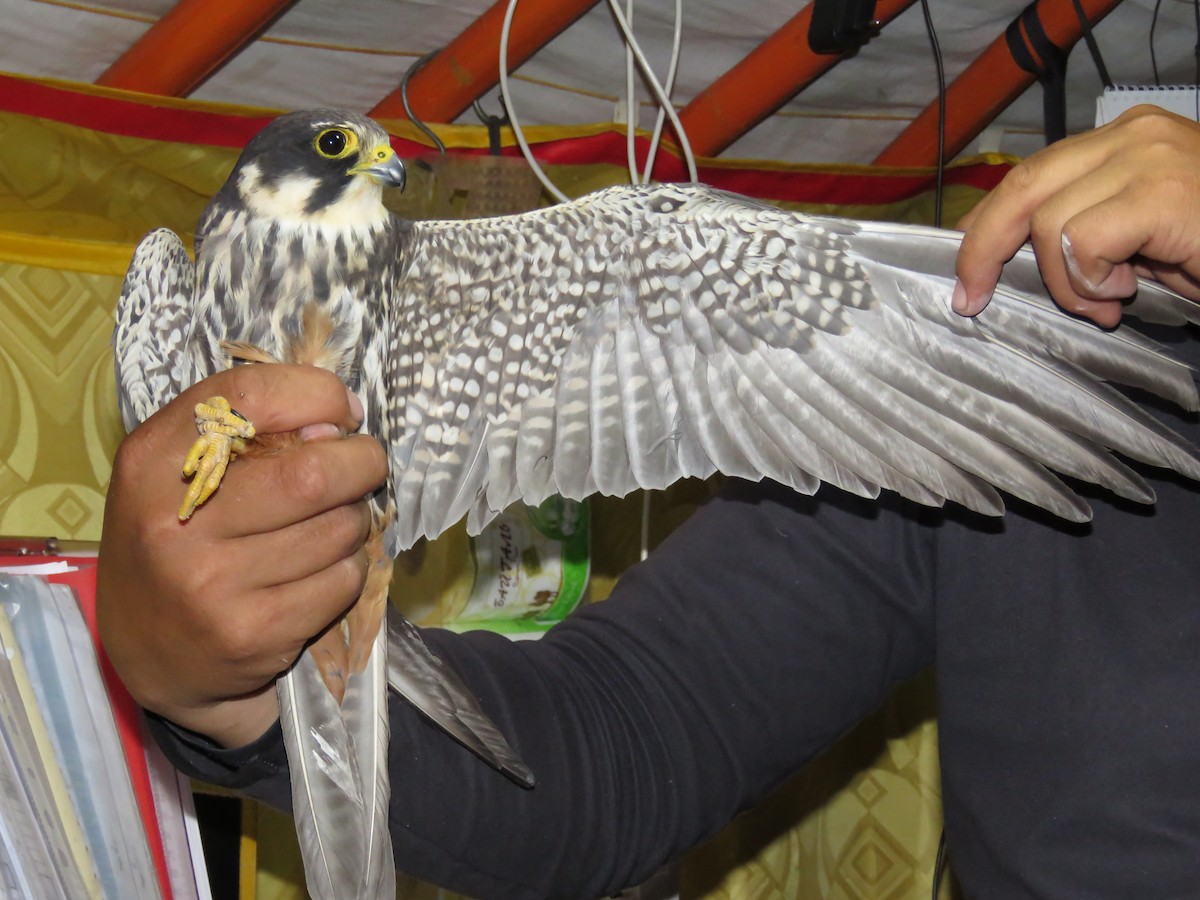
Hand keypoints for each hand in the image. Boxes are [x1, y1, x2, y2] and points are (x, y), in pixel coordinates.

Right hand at [97, 365, 387, 747]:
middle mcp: (174, 520)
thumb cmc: (179, 536)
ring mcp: (211, 583)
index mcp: (154, 459)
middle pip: (312, 473)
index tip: (342, 412)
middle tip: (363, 466)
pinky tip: (319, 572)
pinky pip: (341, 582)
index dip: (316, 394)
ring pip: (339, 529)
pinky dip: (348, 570)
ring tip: (330, 525)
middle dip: (362, 463)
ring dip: (354, 521)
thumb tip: (340, 421)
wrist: (143, 650)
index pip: (250, 396)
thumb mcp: (183, 467)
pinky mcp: (251, 633)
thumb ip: (251, 427)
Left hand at [954, 104, 1199, 326]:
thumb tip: (1010, 259)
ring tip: (1107, 300)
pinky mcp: (1162, 190)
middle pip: (1022, 185)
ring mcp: (1149, 156)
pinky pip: (1083, 239)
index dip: (986, 223)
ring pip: (1049, 222)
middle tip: (972, 297)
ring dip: (1064, 280)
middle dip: (983, 247)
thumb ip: (1084, 236)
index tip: (966, 272)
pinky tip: (1125, 293)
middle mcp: (1132, 135)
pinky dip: (1088, 280)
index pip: (1031, 174)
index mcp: (1123, 141)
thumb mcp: (1139, 241)